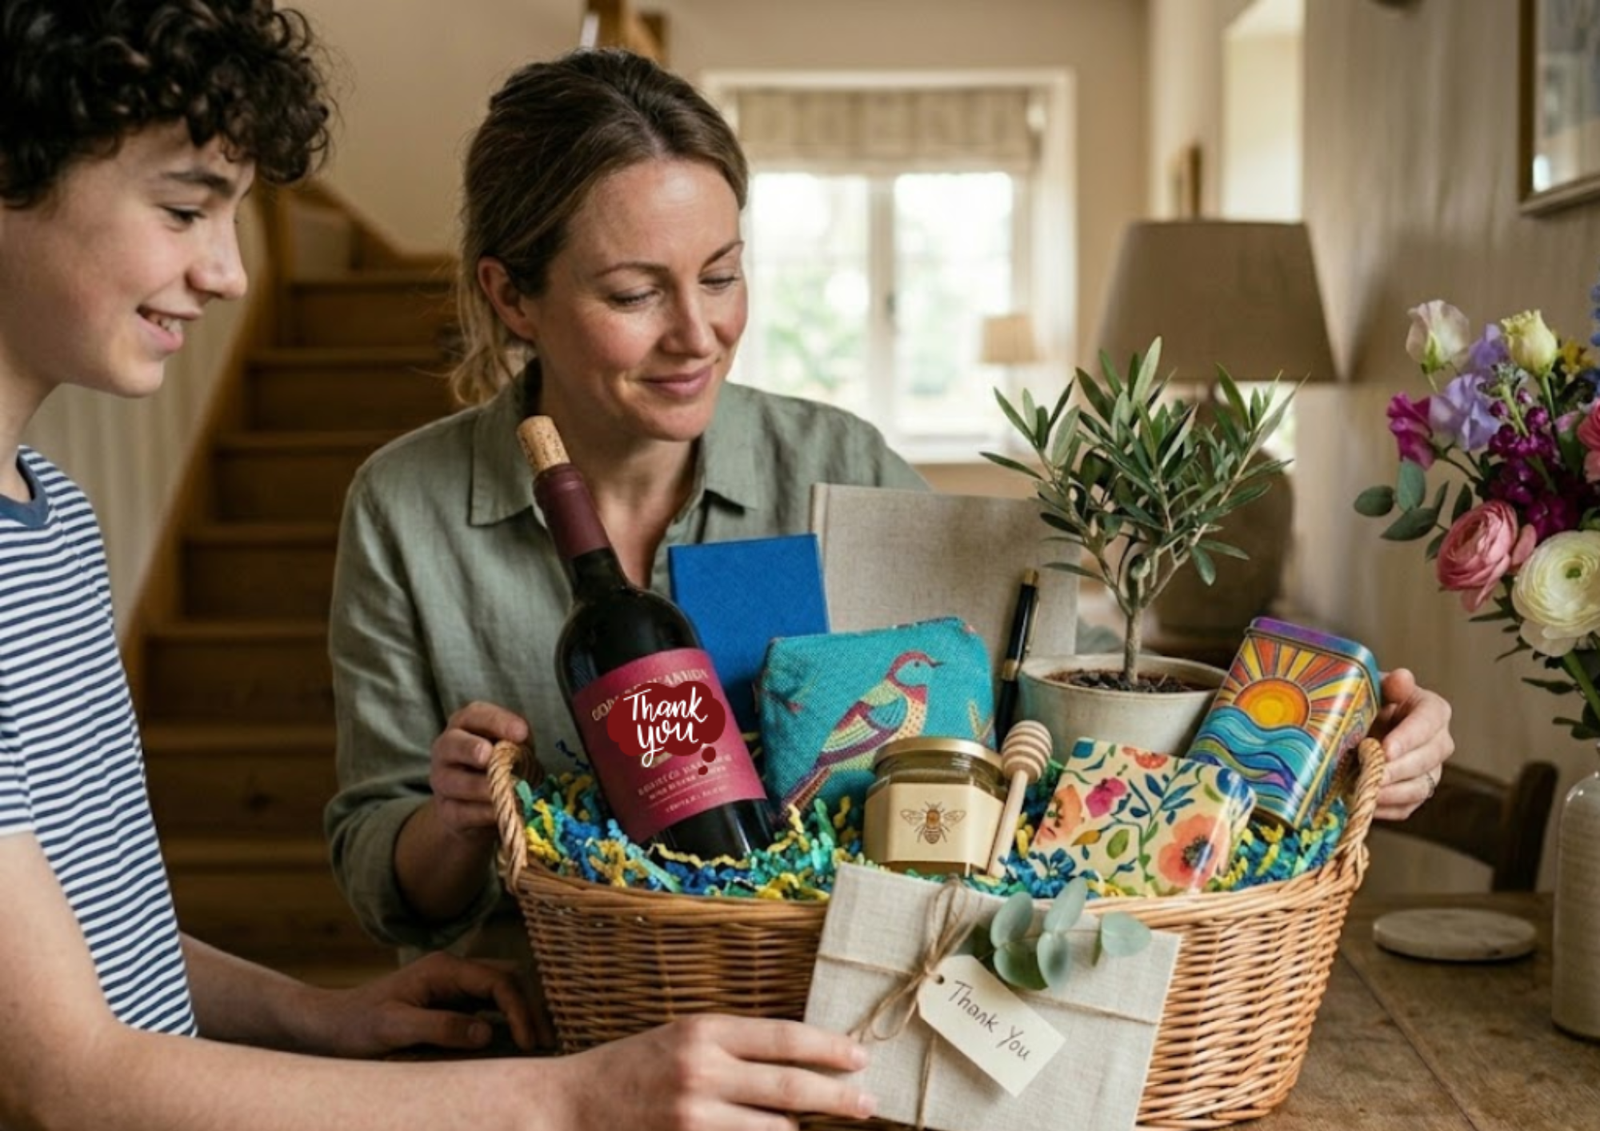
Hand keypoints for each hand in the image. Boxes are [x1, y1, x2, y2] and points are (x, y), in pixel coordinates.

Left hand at [305, 952, 539, 1058]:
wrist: (329, 1025)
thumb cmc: (356, 1026)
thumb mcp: (394, 1029)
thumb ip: (440, 1027)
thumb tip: (488, 1034)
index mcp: (444, 969)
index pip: (499, 980)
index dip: (520, 1010)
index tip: (529, 1043)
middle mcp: (453, 970)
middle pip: (510, 978)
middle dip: (532, 1008)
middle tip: (546, 1045)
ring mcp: (453, 984)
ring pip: (504, 988)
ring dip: (524, 1012)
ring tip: (540, 1045)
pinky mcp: (450, 1000)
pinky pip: (490, 1004)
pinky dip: (509, 1019)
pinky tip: (517, 1042)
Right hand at [429, 700, 529, 843]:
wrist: (478, 807)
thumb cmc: (501, 766)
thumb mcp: (513, 748)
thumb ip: (518, 742)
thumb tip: (524, 740)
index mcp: (465, 725)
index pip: (475, 715)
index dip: (497, 721)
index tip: (521, 732)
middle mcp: (446, 749)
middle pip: (451, 744)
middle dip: (470, 748)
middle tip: (488, 755)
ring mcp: (442, 781)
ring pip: (453, 781)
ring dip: (480, 786)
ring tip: (505, 790)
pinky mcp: (446, 811)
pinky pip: (460, 811)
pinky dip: (482, 812)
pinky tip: (499, 812)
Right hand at [550, 1014, 876, 1130]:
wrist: (570, 1109)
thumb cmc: (631, 1069)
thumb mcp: (682, 1040)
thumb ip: (735, 1048)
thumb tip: (801, 1062)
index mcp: (702, 1031)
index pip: (785, 1038)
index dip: (830, 1048)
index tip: (860, 1056)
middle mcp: (702, 1072)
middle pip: (791, 1087)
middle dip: (839, 1097)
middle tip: (869, 1102)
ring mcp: (694, 1118)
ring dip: (796, 1130)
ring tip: (803, 1126)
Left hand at [1369, 667, 1454, 820]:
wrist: (1360, 724)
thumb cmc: (1370, 701)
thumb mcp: (1377, 688)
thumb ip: (1391, 685)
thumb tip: (1402, 677)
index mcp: (1433, 711)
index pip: (1428, 724)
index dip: (1408, 738)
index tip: (1386, 750)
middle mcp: (1439, 742)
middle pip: (1427, 759)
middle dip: (1398, 769)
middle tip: (1373, 775)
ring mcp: (1430, 770)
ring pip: (1421, 787)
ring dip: (1393, 793)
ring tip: (1367, 794)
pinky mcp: (1416, 791)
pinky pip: (1408, 807)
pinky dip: (1387, 809)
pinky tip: (1366, 805)